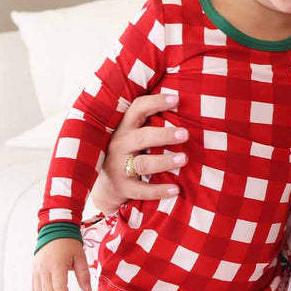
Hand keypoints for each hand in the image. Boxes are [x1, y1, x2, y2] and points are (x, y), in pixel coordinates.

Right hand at [32, 237, 90, 290]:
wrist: (54, 230)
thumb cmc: (69, 244)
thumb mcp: (81, 257)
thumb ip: (84, 274)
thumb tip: (88, 290)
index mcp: (57, 264)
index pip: (59, 287)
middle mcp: (44, 268)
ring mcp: (37, 270)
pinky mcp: (34, 271)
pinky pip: (35, 288)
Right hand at [91, 93, 187, 213]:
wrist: (104, 185)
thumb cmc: (126, 153)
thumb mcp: (131, 135)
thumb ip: (148, 124)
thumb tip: (182, 106)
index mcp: (124, 128)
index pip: (137, 109)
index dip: (156, 102)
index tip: (176, 99)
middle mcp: (120, 145)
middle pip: (142, 137)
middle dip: (164, 135)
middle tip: (185, 134)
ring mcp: (119, 167)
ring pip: (143, 164)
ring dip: (165, 161)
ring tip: (184, 159)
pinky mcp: (123, 187)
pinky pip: (142, 190)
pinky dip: (159, 190)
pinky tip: (176, 189)